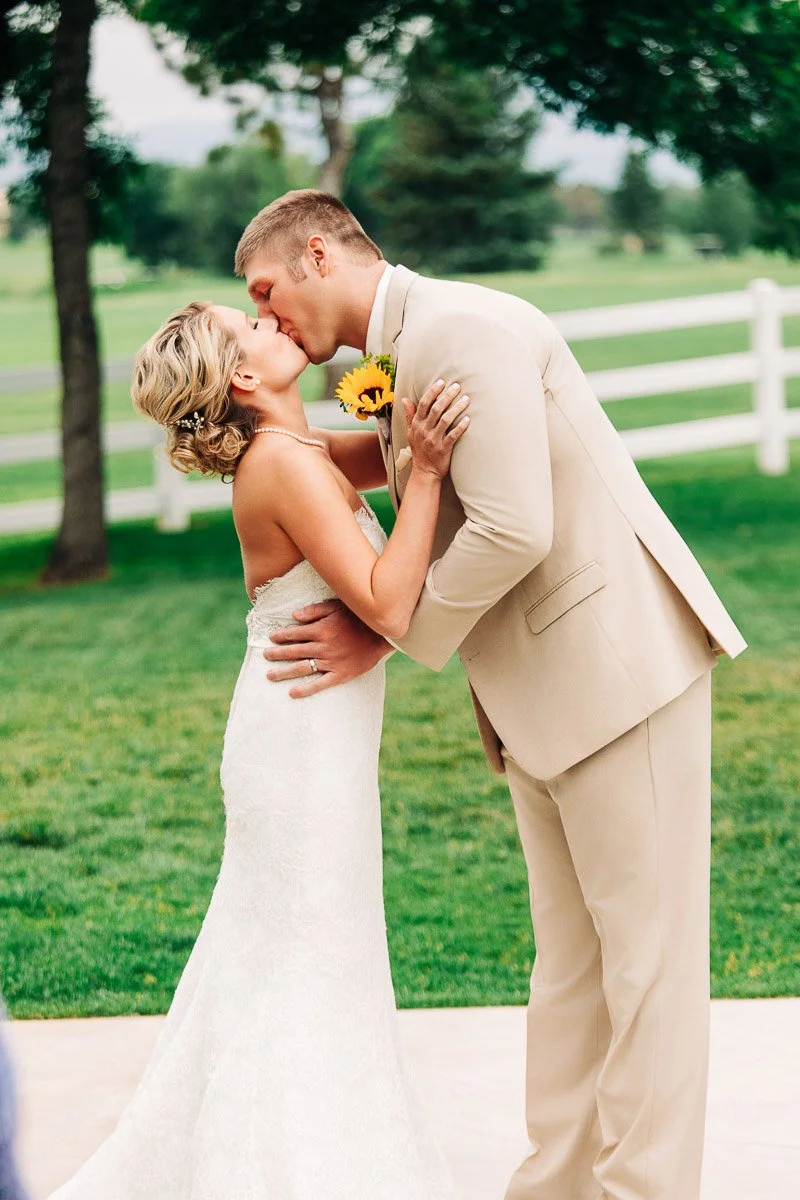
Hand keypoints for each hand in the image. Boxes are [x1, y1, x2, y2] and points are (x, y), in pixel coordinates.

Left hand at [263, 600, 392, 697]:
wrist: (382, 635)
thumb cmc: (359, 618)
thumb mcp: (337, 607)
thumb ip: (315, 611)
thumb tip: (294, 616)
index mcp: (321, 629)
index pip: (295, 634)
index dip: (281, 636)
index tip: (271, 638)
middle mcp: (323, 647)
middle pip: (294, 651)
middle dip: (277, 653)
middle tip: (265, 656)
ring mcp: (331, 662)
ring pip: (302, 668)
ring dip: (284, 672)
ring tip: (270, 675)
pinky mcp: (341, 674)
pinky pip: (320, 684)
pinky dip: (306, 689)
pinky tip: (292, 693)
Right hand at [402, 378, 469, 478]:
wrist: (425, 472)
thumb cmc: (420, 450)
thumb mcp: (411, 432)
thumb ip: (410, 415)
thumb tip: (404, 399)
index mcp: (417, 425)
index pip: (424, 404)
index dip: (432, 392)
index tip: (441, 382)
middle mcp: (424, 431)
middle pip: (436, 409)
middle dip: (447, 396)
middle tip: (457, 386)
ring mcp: (434, 440)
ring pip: (445, 420)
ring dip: (456, 408)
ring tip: (466, 399)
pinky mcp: (443, 449)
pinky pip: (453, 436)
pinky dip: (460, 427)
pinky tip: (468, 419)